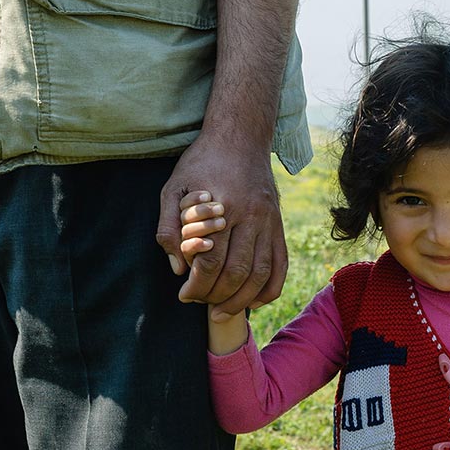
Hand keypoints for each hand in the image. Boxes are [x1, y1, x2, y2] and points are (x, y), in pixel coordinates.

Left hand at [156, 136, 287, 318]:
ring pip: (260, 273)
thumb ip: (169, 228)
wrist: (241, 137)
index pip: (212, 260)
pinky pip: (280, 265)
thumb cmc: (201, 162)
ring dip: (242, 300)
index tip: (184, 294)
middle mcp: (251, 216)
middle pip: (237, 272)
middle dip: (217, 296)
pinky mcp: (278, 225)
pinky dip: (269, 289)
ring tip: (223, 311)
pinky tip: (254, 302)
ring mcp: (269, 221)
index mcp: (223, 207)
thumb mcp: (173, 188)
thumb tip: (178, 268)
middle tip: (200, 303)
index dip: (197, 284)